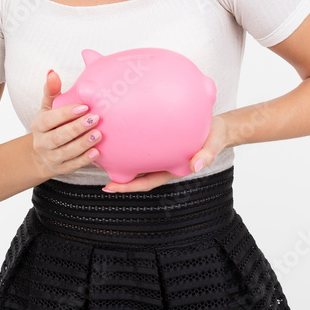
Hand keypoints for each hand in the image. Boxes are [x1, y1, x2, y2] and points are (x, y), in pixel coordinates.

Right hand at [30, 70, 102, 179]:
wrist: (44, 153)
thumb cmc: (51, 124)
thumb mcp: (48, 107)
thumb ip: (52, 90)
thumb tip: (52, 72)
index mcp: (38, 125)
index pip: (50, 119)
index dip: (66, 113)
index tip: (84, 106)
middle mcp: (42, 142)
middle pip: (58, 137)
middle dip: (77, 128)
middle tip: (95, 118)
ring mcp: (51, 158)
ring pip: (66, 152)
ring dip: (83, 143)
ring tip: (99, 134)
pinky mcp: (61, 169)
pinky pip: (73, 165)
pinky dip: (85, 159)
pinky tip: (97, 152)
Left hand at [102, 114, 230, 192]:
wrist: (217, 125)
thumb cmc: (214, 137)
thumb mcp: (212, 146)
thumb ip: (205, 156)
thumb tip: (196, 166)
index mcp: (169, 168)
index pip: (144, 181)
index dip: (126, 186)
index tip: (108, 186)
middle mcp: (160, 161)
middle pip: (133, 170)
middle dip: (113, 171)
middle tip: (91, 164)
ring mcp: (158, 150)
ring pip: (134, 155)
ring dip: (117, 152)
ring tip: (97, 144)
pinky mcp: (157, 136)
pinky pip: (140, 138)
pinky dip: (127, 135)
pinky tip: (116, 123)